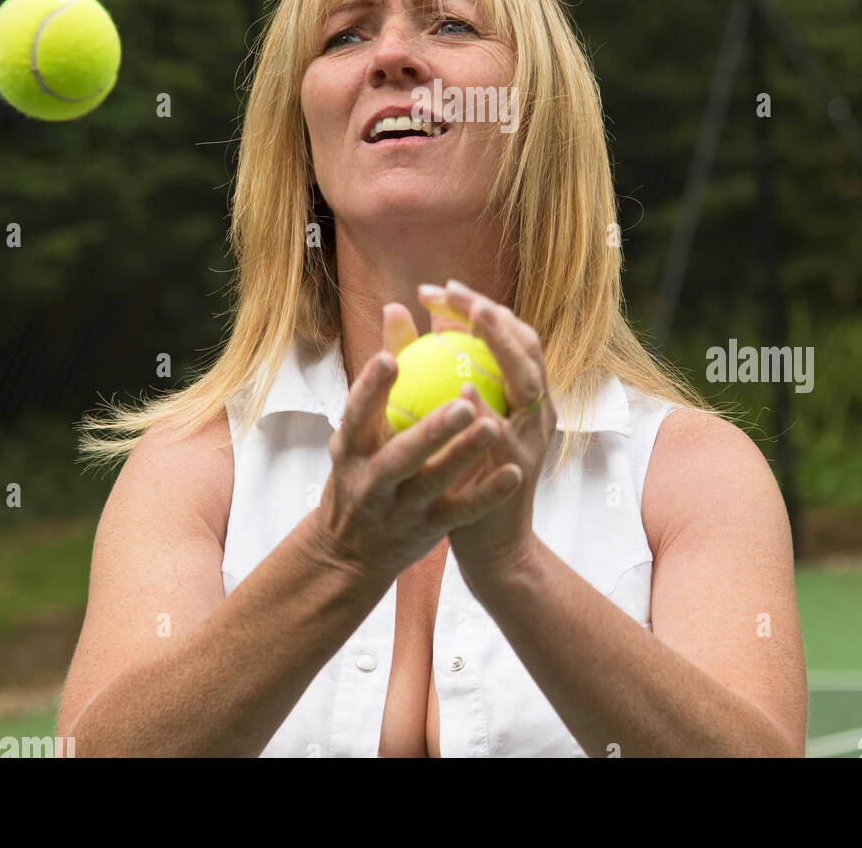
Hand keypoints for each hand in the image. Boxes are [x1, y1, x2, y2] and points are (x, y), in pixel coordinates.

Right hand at [312, 304, 518, 588]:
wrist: (351, 553)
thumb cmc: (360, 471)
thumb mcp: (357, 430)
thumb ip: (381, 371)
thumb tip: (398, 307)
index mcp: (349, 450)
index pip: (356, 415)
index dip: (370, 387)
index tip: (390, 358)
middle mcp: (371, 483)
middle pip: (401, 455)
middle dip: (432, 429)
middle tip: (463, 400)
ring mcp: (401, 511)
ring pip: (436, 483)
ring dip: (464, 454)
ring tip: (490, 427)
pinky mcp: (428, 532)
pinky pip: (463, 512)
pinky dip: (488, 493)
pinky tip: (512, 473)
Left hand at [415, 279, 555, 585]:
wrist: (490, 545)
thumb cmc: (467, 475)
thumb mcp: (459, 418)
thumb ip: (444, 367)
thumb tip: (421, 315)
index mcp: (525, 394)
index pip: (512, 334)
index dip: (482, 306)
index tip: (444, 288)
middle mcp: (537, 409)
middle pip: (526, 345)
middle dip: (492, 313)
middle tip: (452, 293)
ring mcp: (532, 438)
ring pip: (526, 380)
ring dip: (501, 345)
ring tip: (471, 318)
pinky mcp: (518, 469)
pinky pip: (504, 433)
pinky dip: (487, 406)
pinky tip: (462, 388)